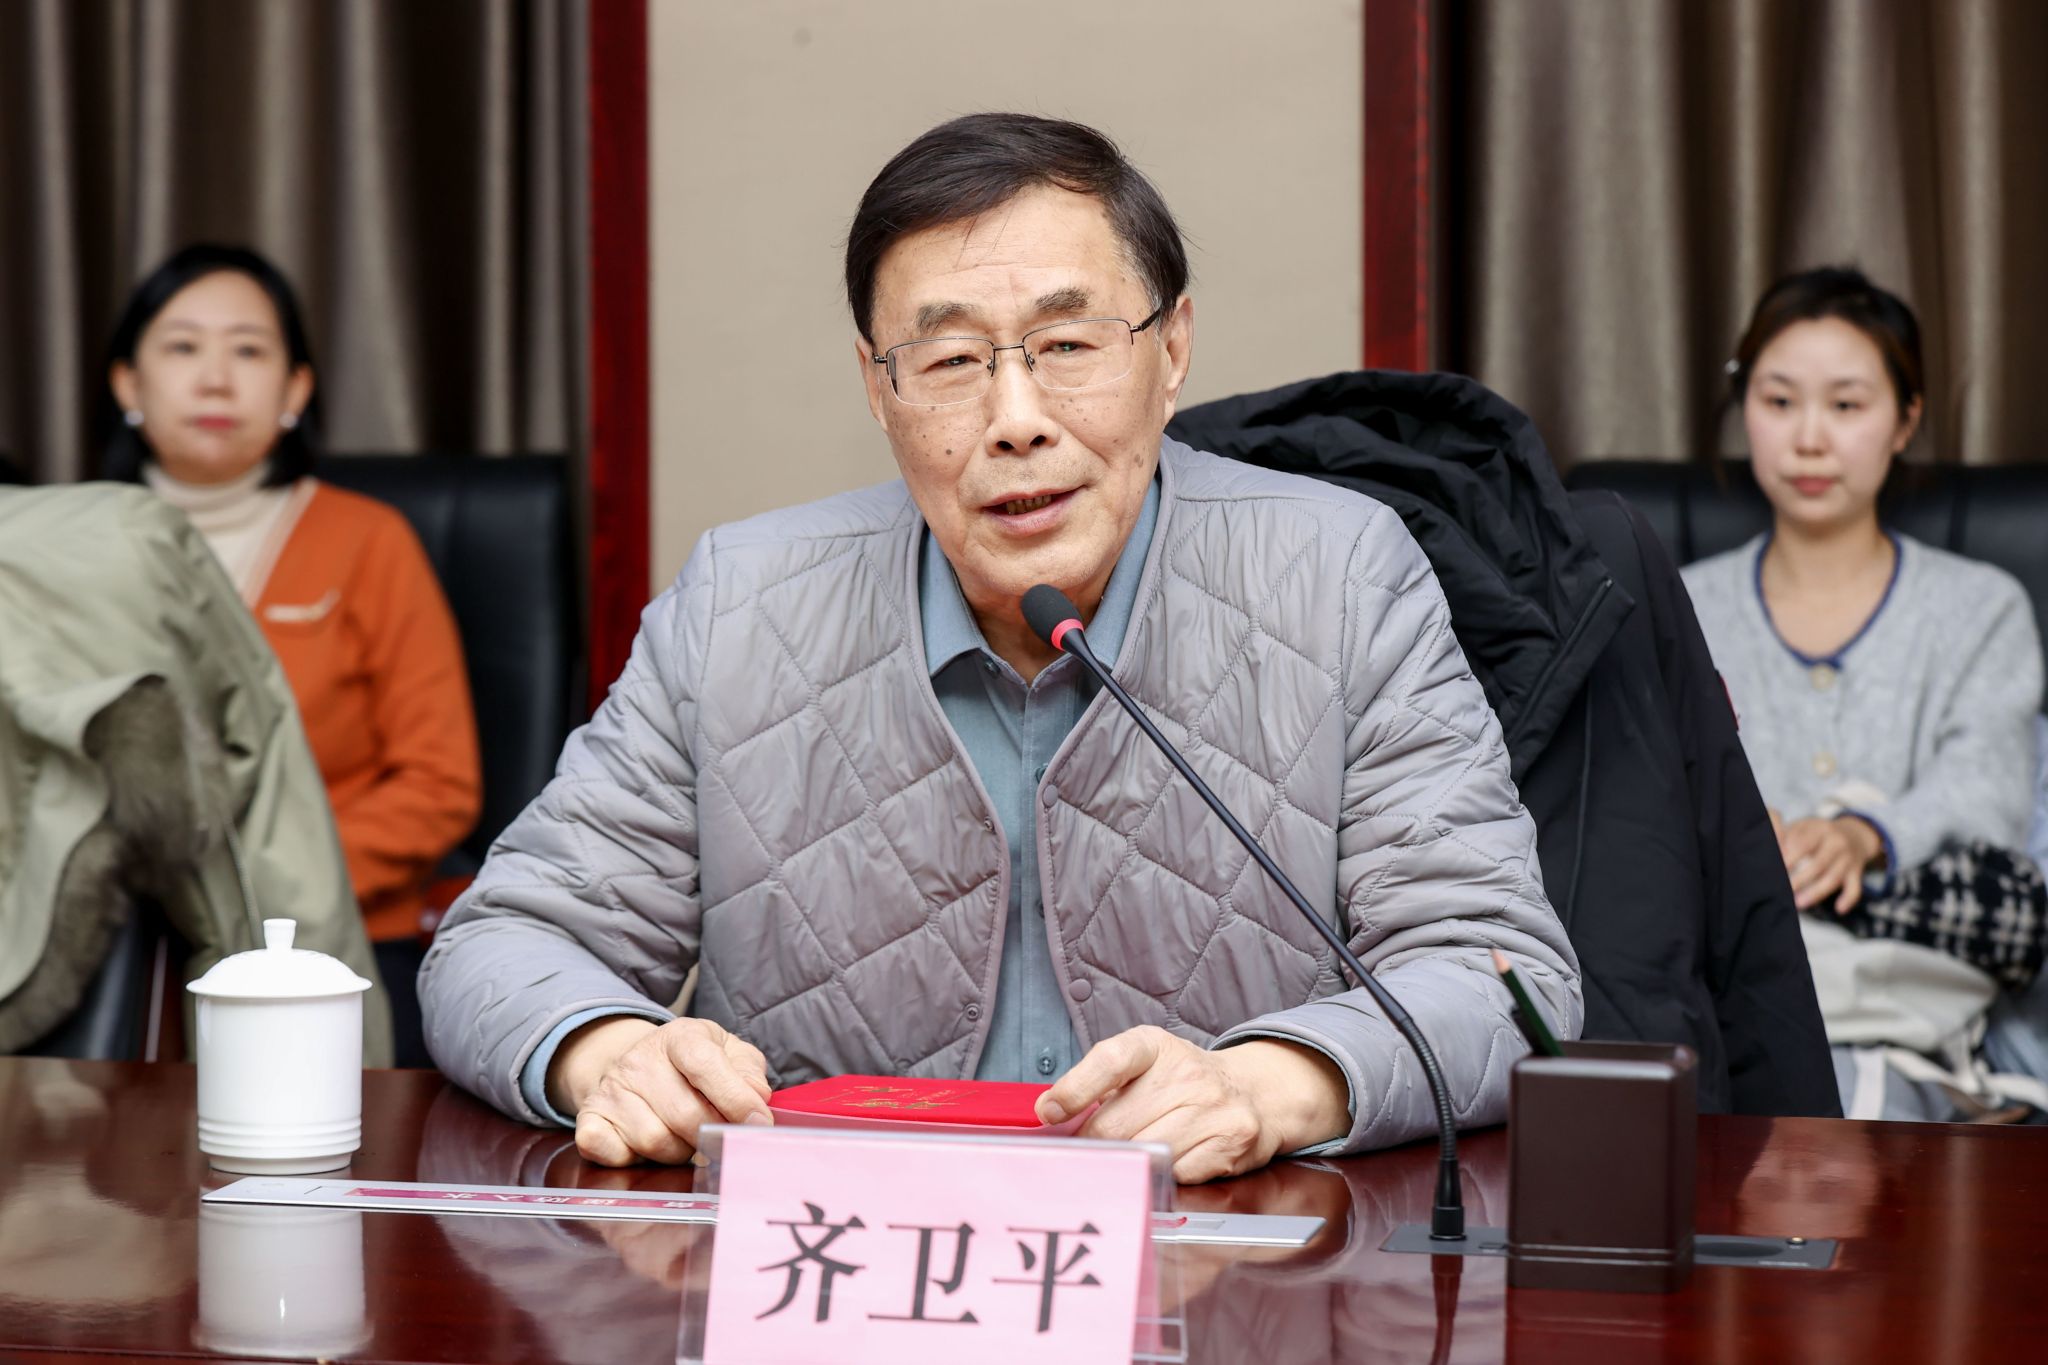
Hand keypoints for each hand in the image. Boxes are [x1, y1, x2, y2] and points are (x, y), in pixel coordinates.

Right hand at [548, 1016, 773, 1166]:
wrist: (640, 1063)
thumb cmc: (693, 1065)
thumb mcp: (729, 1054)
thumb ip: (749, 1074)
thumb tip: (757, 1101)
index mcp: (680, 1036)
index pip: (705, 1065)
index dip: (735, 1099)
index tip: (758, 1122)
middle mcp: (639, 1059)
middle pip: (684, 1115)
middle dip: (711, 1135)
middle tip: (719, 1137)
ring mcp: (611, 1089)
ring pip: (654, 1141)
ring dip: (678, 1151)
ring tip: (683, 1137)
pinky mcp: (591, 1118)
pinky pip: (610, 1152)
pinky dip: (632, 1159)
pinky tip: (645, 1146)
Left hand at [1034, 1027, 1347, 1183]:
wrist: (1253, 1092)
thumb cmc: (1182, 1081)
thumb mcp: (1142, 1063)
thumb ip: (1098, 1082)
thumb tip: (1050, 1115)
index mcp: (1154, 1045)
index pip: (1110, 1061)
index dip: (1075, 1089)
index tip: (1050, 1112)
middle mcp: (1186, 1072)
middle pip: (1117, 1124)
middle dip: (1093, 1144)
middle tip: (1086, 1151)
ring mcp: (1211, 1107)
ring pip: (1143, 1153)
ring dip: (1127, 1162)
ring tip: (1130, 1155)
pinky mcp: (1229, 1142)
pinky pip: (1174, 1174)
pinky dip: (1161, 1174)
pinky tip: (1167, 1160)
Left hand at [1780, 816, 1884, 913]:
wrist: (1854, 834)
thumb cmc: (1818, 833)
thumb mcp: (1803, 826)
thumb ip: (1787, 835)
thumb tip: (1772, 849)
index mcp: (1820, 829)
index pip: (1803, 845)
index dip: (1789, 859)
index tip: (1777, 870)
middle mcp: (1837, 843)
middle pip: (1818, 864)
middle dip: (1800, 879)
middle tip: (1784, 890)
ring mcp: (1849, 858)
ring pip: (1833, 878)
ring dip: (1816, 893)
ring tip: (1799, 903)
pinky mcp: (1856, 872)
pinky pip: (1855, 888)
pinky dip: (1848, 899)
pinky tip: (1839, 909)